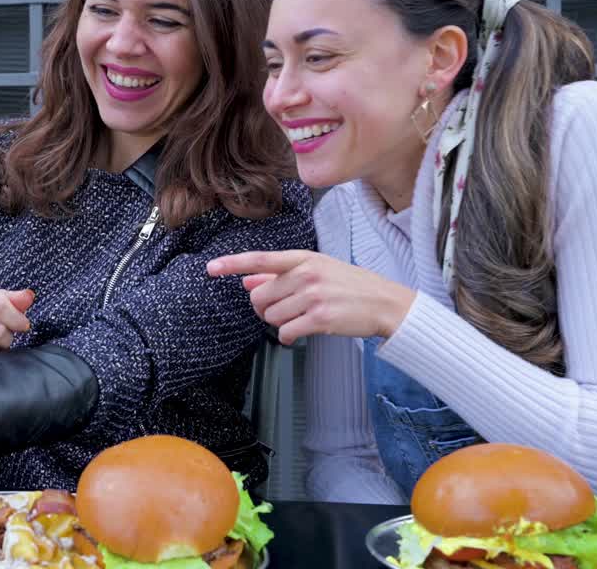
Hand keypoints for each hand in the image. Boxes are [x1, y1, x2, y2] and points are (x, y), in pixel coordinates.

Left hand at [206, 250, 416, 344]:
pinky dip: (289, 337)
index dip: (233, 264)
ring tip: (302, 317)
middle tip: (286, 308)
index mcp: (304, 258)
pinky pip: (286, 333)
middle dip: (266, 308)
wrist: (386, 302)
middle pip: (260, 297)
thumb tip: (246, 281)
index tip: (210, 268)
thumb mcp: (316, 269)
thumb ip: (278, 274)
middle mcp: (307, 274)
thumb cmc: (349, 285)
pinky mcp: (320, 319)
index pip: (260, 259)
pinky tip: (303, 332)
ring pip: (271, 317)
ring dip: (280, 323)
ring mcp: (314, 296)